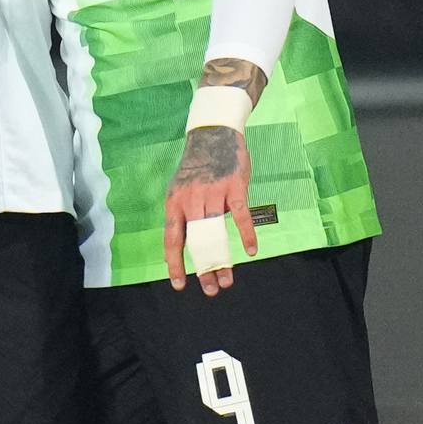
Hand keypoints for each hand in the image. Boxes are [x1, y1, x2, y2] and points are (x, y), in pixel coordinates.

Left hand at [164, 127, 259, 295]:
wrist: (213, 134)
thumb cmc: (198, 167)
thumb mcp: (181, 189)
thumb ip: (184, 215)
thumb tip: (186, 245)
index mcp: (175, 202)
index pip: (172, 238)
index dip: (174, 263)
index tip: (178, 284)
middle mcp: (190, 199)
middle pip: (196, 241)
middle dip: (203, 268)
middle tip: (210, 289)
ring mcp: (212, 192)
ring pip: (216, 232)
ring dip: (222, 258)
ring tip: (228, 279)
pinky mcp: (233, 186)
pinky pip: (239, 215)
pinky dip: (245, 234)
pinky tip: (250, 251)